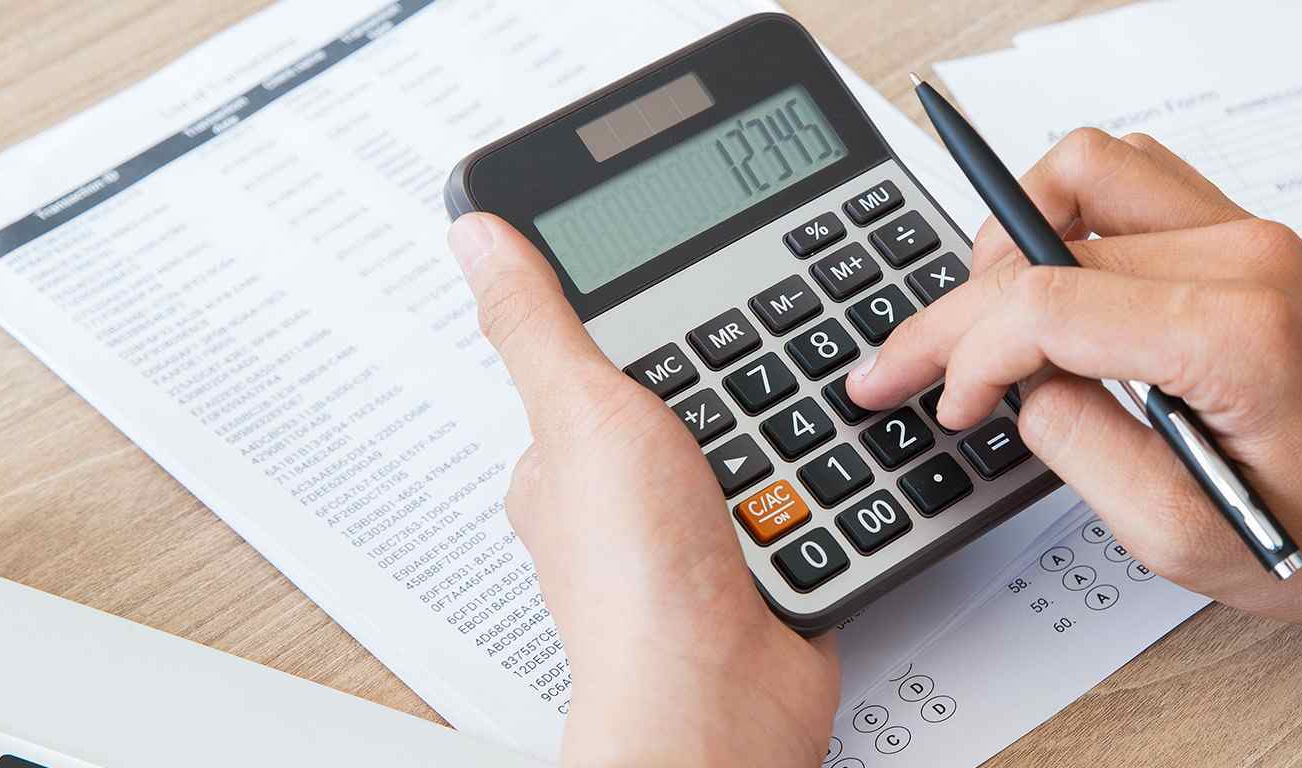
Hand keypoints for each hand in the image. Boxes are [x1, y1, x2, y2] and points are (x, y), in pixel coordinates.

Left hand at [448, 214, 837, 765]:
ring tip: (792, 432)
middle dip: (738, 379)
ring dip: (788, 432)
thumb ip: (539, 324)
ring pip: (759, 437)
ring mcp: (696, 532)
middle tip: (758, 374)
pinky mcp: (763, 560)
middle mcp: (626, 498)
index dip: (655, 323)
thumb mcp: (582, 414)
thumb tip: (478, 236)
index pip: (606, 356)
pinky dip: (823, 485)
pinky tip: (822, 478)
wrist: (722, 697)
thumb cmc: (636, 585)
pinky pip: (808, 491)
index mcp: (564, 459)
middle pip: (696, 391)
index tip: (698, 298)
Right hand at [848, 129, 1301, 653]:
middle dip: (960, 307)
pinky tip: (1050, 290)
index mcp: (1237, 337)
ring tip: (987, 322)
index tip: (944, 403)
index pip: (1048, 302)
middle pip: (1048, 234)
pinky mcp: (1246, 232)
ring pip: (1087, 168)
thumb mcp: (1189, 542)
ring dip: (1016, 236)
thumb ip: (1085, 456)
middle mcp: (1246, 258)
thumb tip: (1019, 388)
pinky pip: (1130, 179)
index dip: (967, 353)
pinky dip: (1068, 222)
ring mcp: (1250, 233)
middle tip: (908, 365)